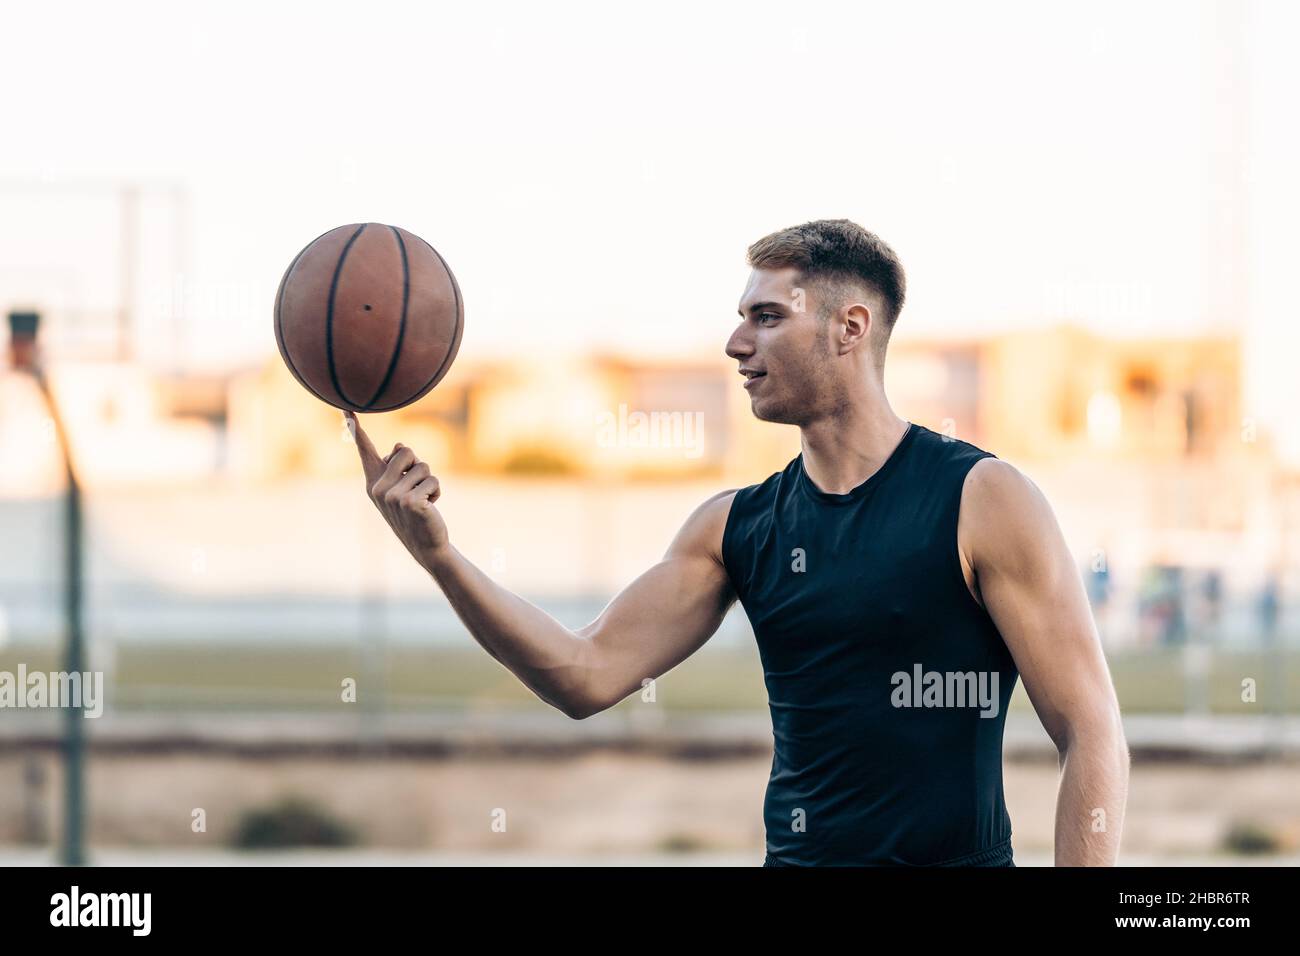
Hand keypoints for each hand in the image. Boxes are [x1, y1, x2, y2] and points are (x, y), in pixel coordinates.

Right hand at [344, 410, 449, 565]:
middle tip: (416, 489)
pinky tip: (429, 508)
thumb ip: (400, 466)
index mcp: (373, 481)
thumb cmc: (415, 512)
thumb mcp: (404, 486)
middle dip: (418, 466)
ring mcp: (392, 496)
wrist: (425, 544)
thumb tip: (400, 445)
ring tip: (423, 500)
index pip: (365, 450)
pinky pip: (433, 481)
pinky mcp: (410, 502)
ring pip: (423, 467)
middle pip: (406, 451)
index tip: (346, 409)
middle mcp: (378, 488)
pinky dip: (437, 492)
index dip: (355, 428)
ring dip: (430, 482)